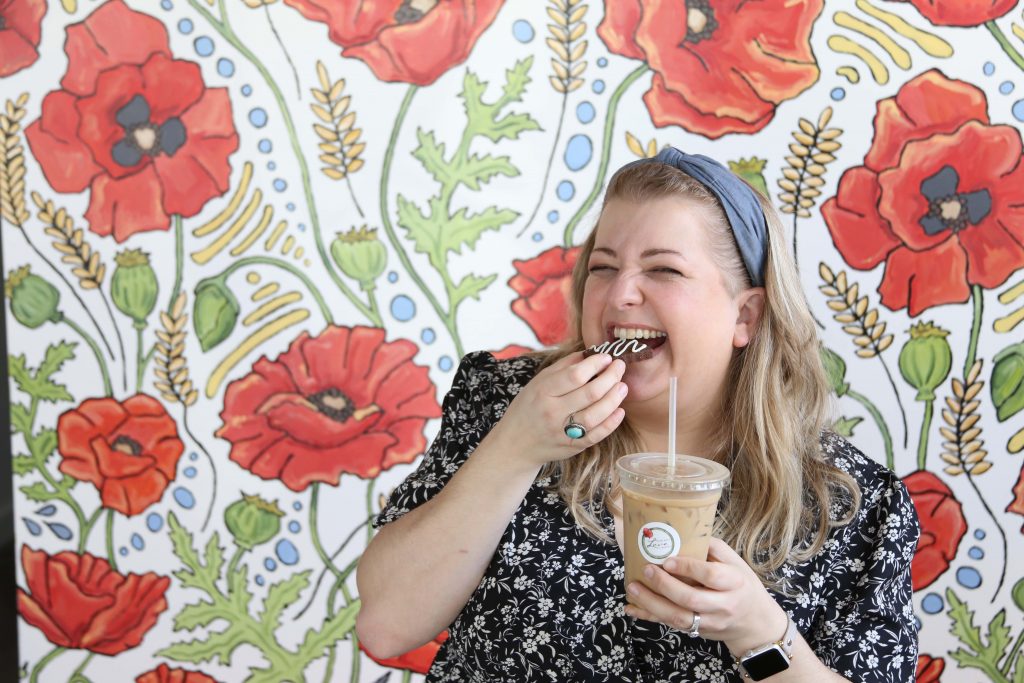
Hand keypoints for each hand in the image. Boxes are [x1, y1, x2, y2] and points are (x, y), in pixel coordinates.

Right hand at [485, 352, 627, 468]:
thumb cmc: (529, 407)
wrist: (515, 444)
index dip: (596, 364)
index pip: (575, 375)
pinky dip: (611, 423)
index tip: (606, 357)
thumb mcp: (538, 382)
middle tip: (620, 367)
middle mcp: (553, 411)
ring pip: (596, 415)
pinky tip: (619, 411)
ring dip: (614, 399)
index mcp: (543, 391)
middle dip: (611, 377)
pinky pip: (596, 435)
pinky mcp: (572, 446)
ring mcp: (563, 431)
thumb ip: (563, 367)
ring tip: (623, 387)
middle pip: (591, 393)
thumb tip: (589, 354)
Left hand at [622, 537, 787, 655]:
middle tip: (646, 570)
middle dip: (664, 585)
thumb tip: (682, 532)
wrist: (755, 622)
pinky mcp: (698, 632)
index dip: (687, 567)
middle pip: (691, 599)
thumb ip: (711, 547)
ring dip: (652, 603)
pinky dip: (649, 617)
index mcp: (734, 582)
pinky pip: (671, 626)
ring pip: (678, 617)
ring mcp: (710, 622)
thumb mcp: (735, 562)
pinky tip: (631, 608)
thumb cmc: (741, 584)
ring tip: (632, 587)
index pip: (710, 575)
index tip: (667, 560)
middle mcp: (723, 605)